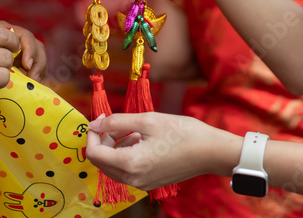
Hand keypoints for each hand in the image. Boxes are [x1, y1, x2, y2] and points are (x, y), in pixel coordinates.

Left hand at [86, 112, 238, 189]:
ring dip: (115, 149)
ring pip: (113, 167)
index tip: (101, 118)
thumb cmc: (182, 132)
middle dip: (102, 141)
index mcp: (130, 163)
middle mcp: (132, 179)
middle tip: (117, 123)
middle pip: (100, 162)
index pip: (93, 153)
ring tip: (135, 131)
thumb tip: (94, 123)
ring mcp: (140, 184)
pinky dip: (127, 156)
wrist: (210, 151)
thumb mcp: (148, 120)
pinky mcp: (149, 183)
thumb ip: (117, 121)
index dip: (91, 134)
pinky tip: (143, 142)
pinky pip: (127, 171)